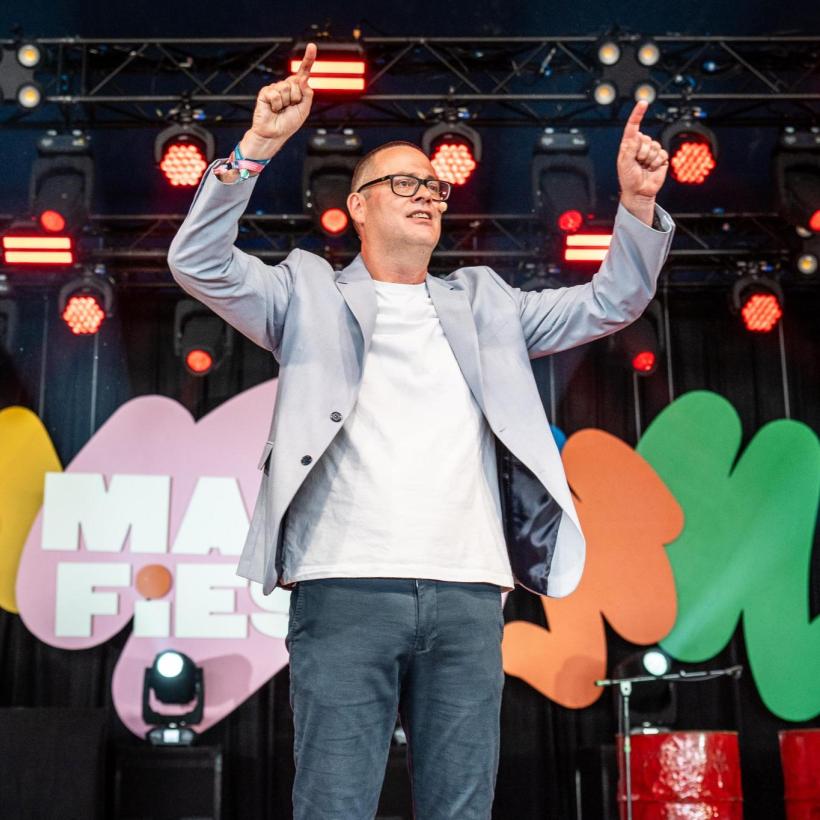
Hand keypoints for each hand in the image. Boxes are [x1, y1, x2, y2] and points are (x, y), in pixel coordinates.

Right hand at [240, 42, 316, 157]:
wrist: (273, 134)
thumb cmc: (288, 124)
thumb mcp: (304, 110)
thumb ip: (307, 94)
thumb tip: (302, 79)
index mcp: (297, 90)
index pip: (303, 72)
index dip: (308, 59)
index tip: (311, 46)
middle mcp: (286, 86)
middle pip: (297, 83)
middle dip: (296, 98)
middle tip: (289, 108)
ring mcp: (276, 88)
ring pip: (286, 88)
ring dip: (286, 102)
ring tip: (280, 110)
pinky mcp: (265, 92)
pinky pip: (275, 93)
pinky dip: (276, 104)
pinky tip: (273, 109)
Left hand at [617, 100, 668, 200]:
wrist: (639, 192)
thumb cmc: (628, 179)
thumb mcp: (624, 164)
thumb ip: (630, 149)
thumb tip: (638, 136)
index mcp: (628, 145)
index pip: (633, 126)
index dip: (638, 114)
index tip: (643, 103)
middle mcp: (640, 146)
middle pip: (646, 139)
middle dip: (642, 153)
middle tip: (637, 163)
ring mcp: (651, 151)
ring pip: (655, 146)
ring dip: (649, 159)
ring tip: (644, 167)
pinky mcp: (661, 157)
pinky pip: (662, 154)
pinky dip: (657, 163)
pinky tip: (651, 169)